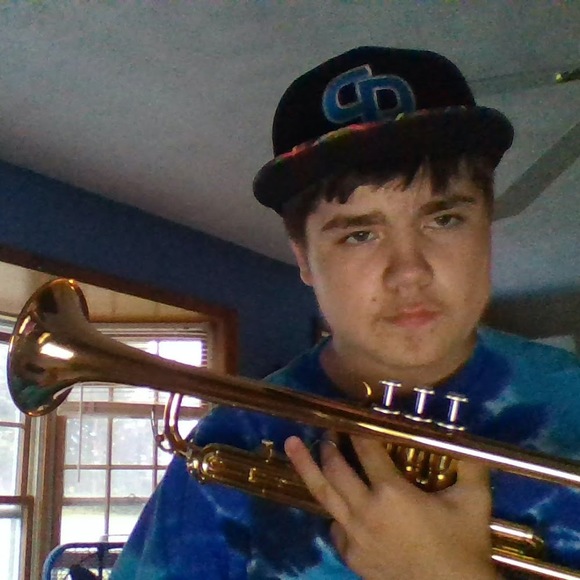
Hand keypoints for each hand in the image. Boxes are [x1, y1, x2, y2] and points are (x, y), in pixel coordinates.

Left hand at [284, 434, 497, 579]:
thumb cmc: (463, 546)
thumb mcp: (474, 500)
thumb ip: (470, 463)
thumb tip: (465, 433)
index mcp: (391, 493)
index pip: (366, 449)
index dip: (357, 428)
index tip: (351, 414)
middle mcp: (365, 511)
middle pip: (335, 468)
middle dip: (328, 443)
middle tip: (327, 429)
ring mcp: (354, 536)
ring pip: (322, 494)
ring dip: (307, 466)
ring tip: (291, 444)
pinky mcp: (351, 557)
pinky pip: (334, 526)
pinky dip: (333, 509)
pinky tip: (334, 501)